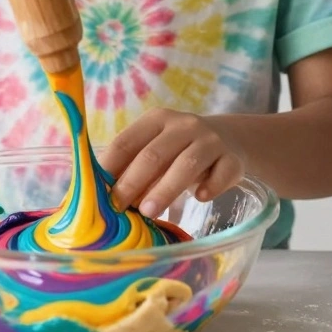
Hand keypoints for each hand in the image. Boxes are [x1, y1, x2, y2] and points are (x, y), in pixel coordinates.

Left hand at [101, 108, 245, 217]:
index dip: (110, 167)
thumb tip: (105, 198)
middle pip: (154, 154)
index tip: (98, 192)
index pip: (127, 141)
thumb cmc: (181, 150)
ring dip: (165, 189)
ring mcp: (210, 141)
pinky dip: (211, 186)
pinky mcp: (233, 159)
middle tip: (119, 207)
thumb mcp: (158, 150)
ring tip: (148, 212)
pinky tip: (201, 198)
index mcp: (156, 120)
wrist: (230, 139)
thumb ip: (135, 167)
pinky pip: (222, 173)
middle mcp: (183, 125)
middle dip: (133, 182)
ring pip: (187, 164)